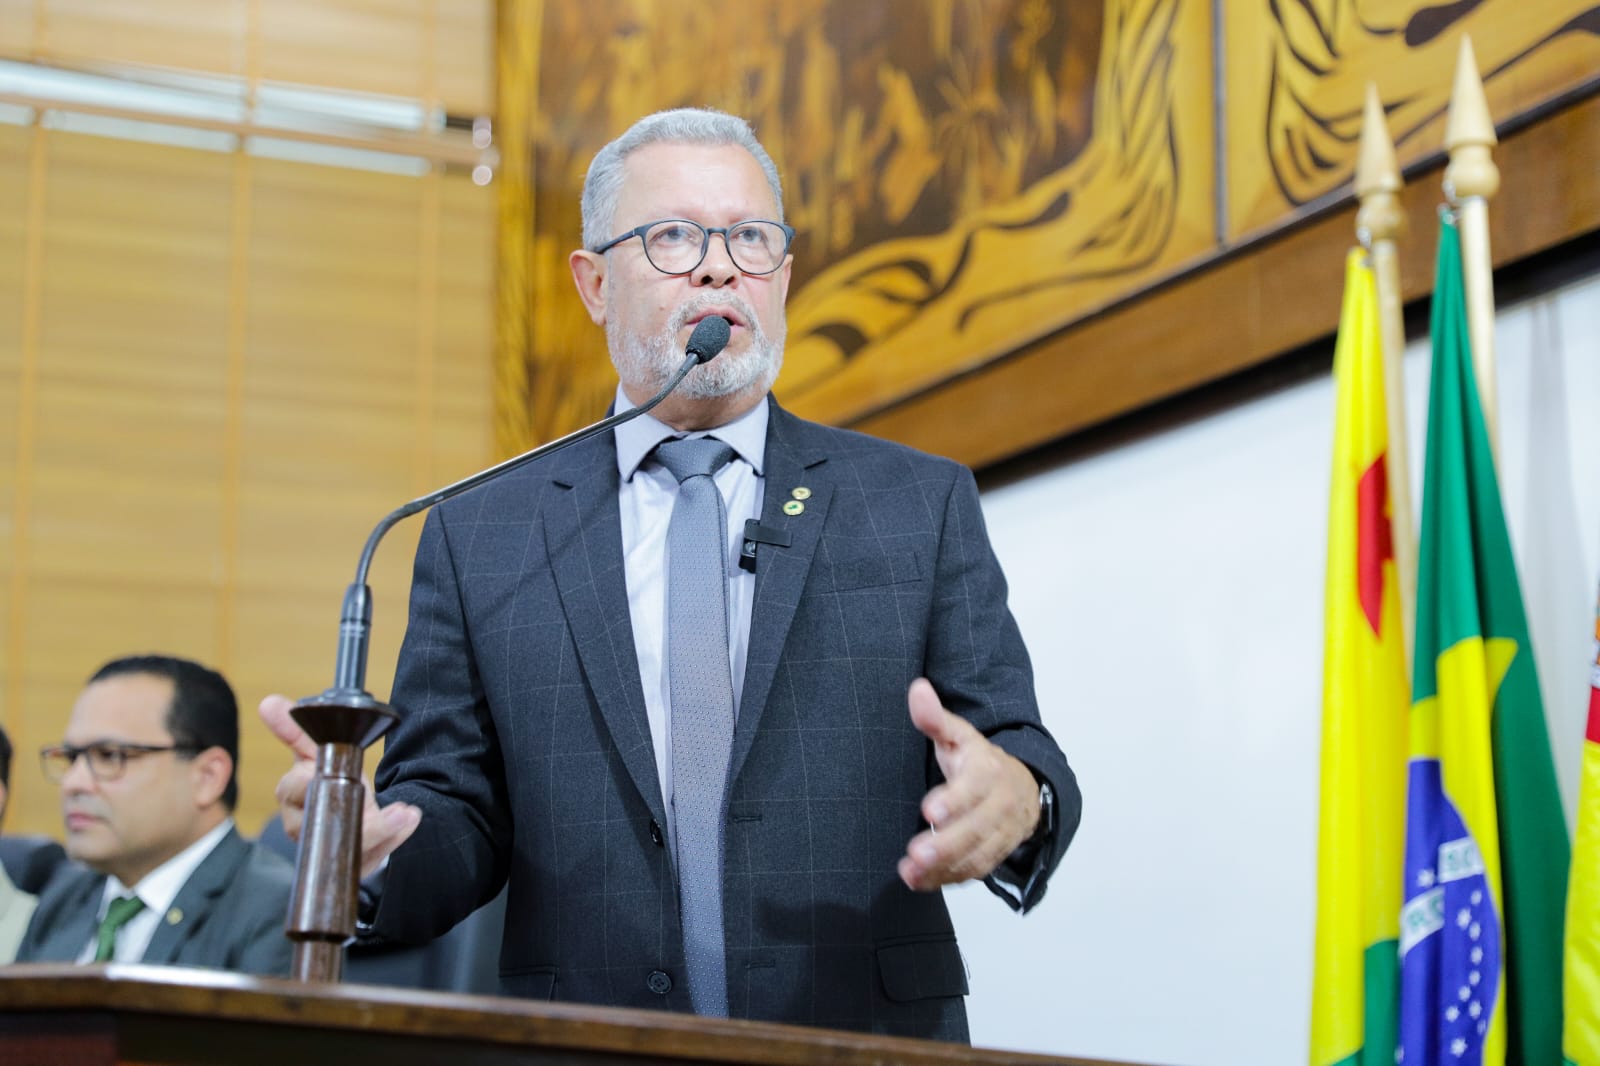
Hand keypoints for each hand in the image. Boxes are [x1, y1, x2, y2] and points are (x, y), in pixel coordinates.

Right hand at [258, 694, 421, 880]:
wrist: (351, 817)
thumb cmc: (330, 782)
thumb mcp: (316, 754)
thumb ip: (297, 731)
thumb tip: (270, 703)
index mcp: (293, 797)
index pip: (294, 789)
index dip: (307, 781)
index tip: (320, 771)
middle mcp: (308, 828)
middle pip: (325, 824)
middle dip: (350, 812)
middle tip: (375, 799)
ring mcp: (333, 848)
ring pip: (354, 844)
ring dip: (382, 827)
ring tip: (404, 814)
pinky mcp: (357, 861)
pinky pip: (376, 854)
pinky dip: (395, 836)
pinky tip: (408, 819)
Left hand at [899, 678, 1039, 891]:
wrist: (1023, 788)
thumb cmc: (980, 761)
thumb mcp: (960, 735)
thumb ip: (936, 718)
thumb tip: (917, 690)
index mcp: (988, 771)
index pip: (975, 787)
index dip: (954, 800)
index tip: (929, 810)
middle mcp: (999, 805)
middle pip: (976, 828)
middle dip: (947, 844)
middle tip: (917, 854)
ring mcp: (999, 834)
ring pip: (976, 856)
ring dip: (944, 868)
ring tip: (912, 872)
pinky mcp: (993, 855)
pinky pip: (974, 872)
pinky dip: (947, 879)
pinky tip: (919, 881)